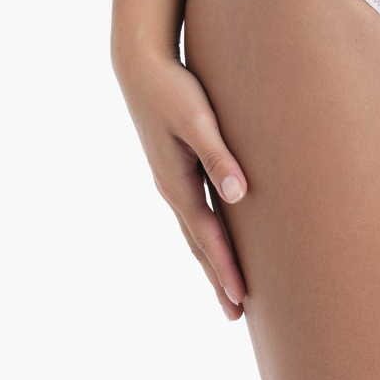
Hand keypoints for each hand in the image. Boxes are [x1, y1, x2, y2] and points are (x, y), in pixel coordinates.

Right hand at [115, 47, 251, 319]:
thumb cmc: (173, 89)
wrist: (140, 65)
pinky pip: (194, 211)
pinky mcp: (175, 167)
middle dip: (217, 276)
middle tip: (235, 313)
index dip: (225, 268)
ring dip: (211, 259)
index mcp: (178, 183)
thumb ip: (218, 156)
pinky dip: (206, 234)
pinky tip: (214, 236)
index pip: (208, 236)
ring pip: (194, 230)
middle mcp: (173, 189)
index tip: (240, 299)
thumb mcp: (198, 120)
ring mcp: (172, 180)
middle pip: (199, 243)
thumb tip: (239, 195)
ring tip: (228, 286)